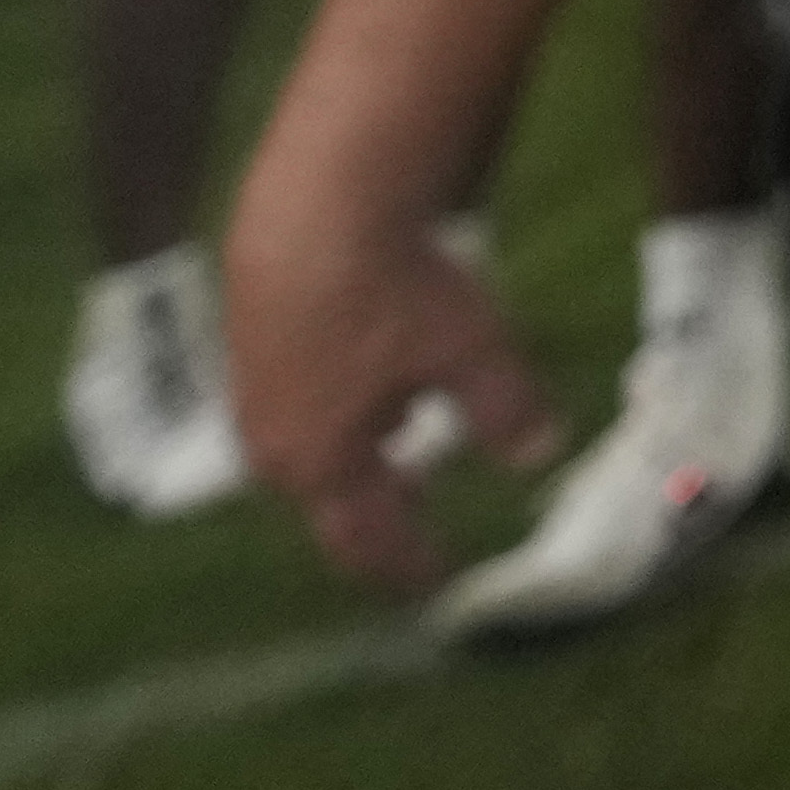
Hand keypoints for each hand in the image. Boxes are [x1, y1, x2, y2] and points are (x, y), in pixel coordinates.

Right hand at [223, 175, 553, 591]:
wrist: (314, 209)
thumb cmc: (393, 287)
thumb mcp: (472, 350)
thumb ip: (507, 411)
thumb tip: (539, 455)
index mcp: (324, 465)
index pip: (369, 542)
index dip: (409, 564)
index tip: (438, 580)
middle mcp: (275, 446)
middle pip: (332, 507)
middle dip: (378, 522)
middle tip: (416, 536)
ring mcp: (254, 398)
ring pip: (310, 456)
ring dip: (355, 466)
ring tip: (399, 460)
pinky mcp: (250, 348)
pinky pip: (296, 406)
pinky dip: (336, 415)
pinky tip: (371, 387)